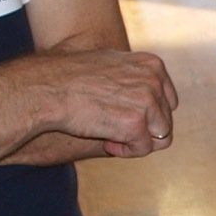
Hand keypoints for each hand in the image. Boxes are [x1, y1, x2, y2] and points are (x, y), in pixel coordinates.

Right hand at [27, 47, 178, 157]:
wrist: (46, 89)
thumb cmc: (68, 77)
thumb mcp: (108, 65)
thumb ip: (131, 77)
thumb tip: (145, 95)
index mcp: (152, 65)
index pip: (168, 100)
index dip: (149, 115)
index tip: (126, 118)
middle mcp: (155, 81)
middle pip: (165, 119)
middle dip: (143, 130)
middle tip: (114, 131)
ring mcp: (147, 102)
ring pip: (160, 136)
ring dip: (137, 141)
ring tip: (111, 138)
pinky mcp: (135, 124)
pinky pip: (143, 148)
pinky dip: (126, 151)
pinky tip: (107, 143)